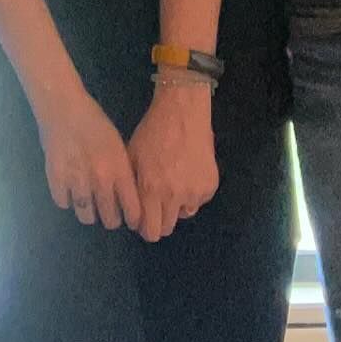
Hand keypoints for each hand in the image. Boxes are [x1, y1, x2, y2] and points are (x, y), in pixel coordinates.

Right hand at [34, 88, 142, 230]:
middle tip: (108, 211)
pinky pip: (64, 204)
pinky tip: (69, 188)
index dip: (133, 219)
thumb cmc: (94, 121)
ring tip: (88, 202)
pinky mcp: (56, 179)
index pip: (133, 210)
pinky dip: (67, 199)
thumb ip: (123, 172)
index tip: (130, 219)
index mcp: (119, 170)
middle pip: (110, 220)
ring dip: (89, 212)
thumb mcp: (117, 145)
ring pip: (86, 217)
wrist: (63, 106)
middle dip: (111, 218)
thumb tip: (127, 197)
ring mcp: (77, 182)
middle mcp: (100, 180)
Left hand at [126, 83, 218, 240]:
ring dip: (176, 206)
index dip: (143, 227)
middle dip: (158, 221)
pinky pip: (197, 200)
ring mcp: (195, 193)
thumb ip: (130, 186)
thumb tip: (130, 210)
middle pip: (166, 229)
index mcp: (152, 189)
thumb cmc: (152, 131)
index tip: (141, 218)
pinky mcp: (210, 186)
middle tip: (155, 204)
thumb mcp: (132, 156)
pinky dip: (191, 193)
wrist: (182, 112)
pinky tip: (186, 172)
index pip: (150, 230)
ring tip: (171, 182)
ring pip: (183, 214)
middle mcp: (175, 196)